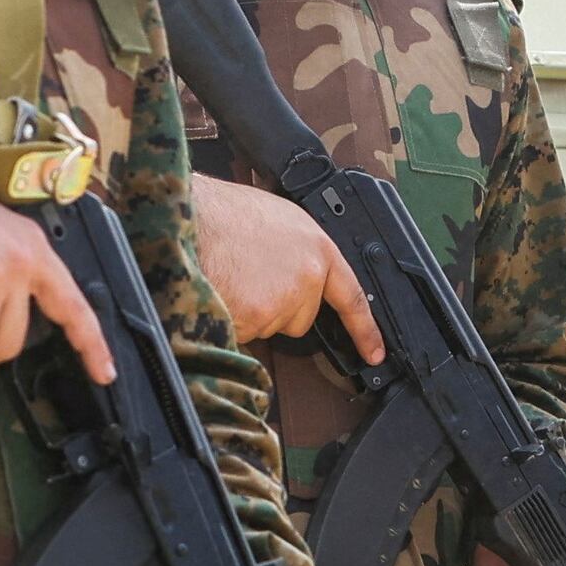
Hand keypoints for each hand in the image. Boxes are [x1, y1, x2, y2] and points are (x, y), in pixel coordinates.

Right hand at [189, 175, 381, 358]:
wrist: (191, 215)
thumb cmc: (222, 213)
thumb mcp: (276, 219)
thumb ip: (296, 250)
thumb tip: (293, 269)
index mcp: (316, 248)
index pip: (351, 295)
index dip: (364, 328)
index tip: (374, 352)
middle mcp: (307, 276)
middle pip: (299, 317)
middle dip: (275, 308)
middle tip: (247, 278)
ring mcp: (285, 299)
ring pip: (268, 326)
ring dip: (249, 312)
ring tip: (230, 277)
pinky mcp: (259, 317)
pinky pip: (245, 333)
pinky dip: (231, 320)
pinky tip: (220, 290)